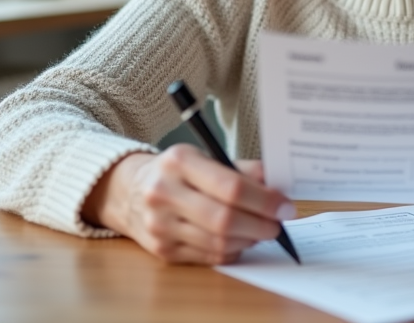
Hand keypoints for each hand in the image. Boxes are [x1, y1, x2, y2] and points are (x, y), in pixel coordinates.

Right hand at [81, 144, 295, 264]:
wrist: (128, 190)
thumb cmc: (177, 172)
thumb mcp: (204, 156)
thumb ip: (241, 169)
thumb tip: (277, 184)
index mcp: (179, 161)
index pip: (230, 186)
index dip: (264, 200)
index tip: (285, 206)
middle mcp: (163, 193)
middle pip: (225, 219)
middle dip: (260, 225)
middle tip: (278, 224)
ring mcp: (159, 225)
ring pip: (218, 243)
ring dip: (249, 240)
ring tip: (261, 230)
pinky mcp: (161, 250)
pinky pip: (208, 257)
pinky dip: (232, 251)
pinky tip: (240, 240)